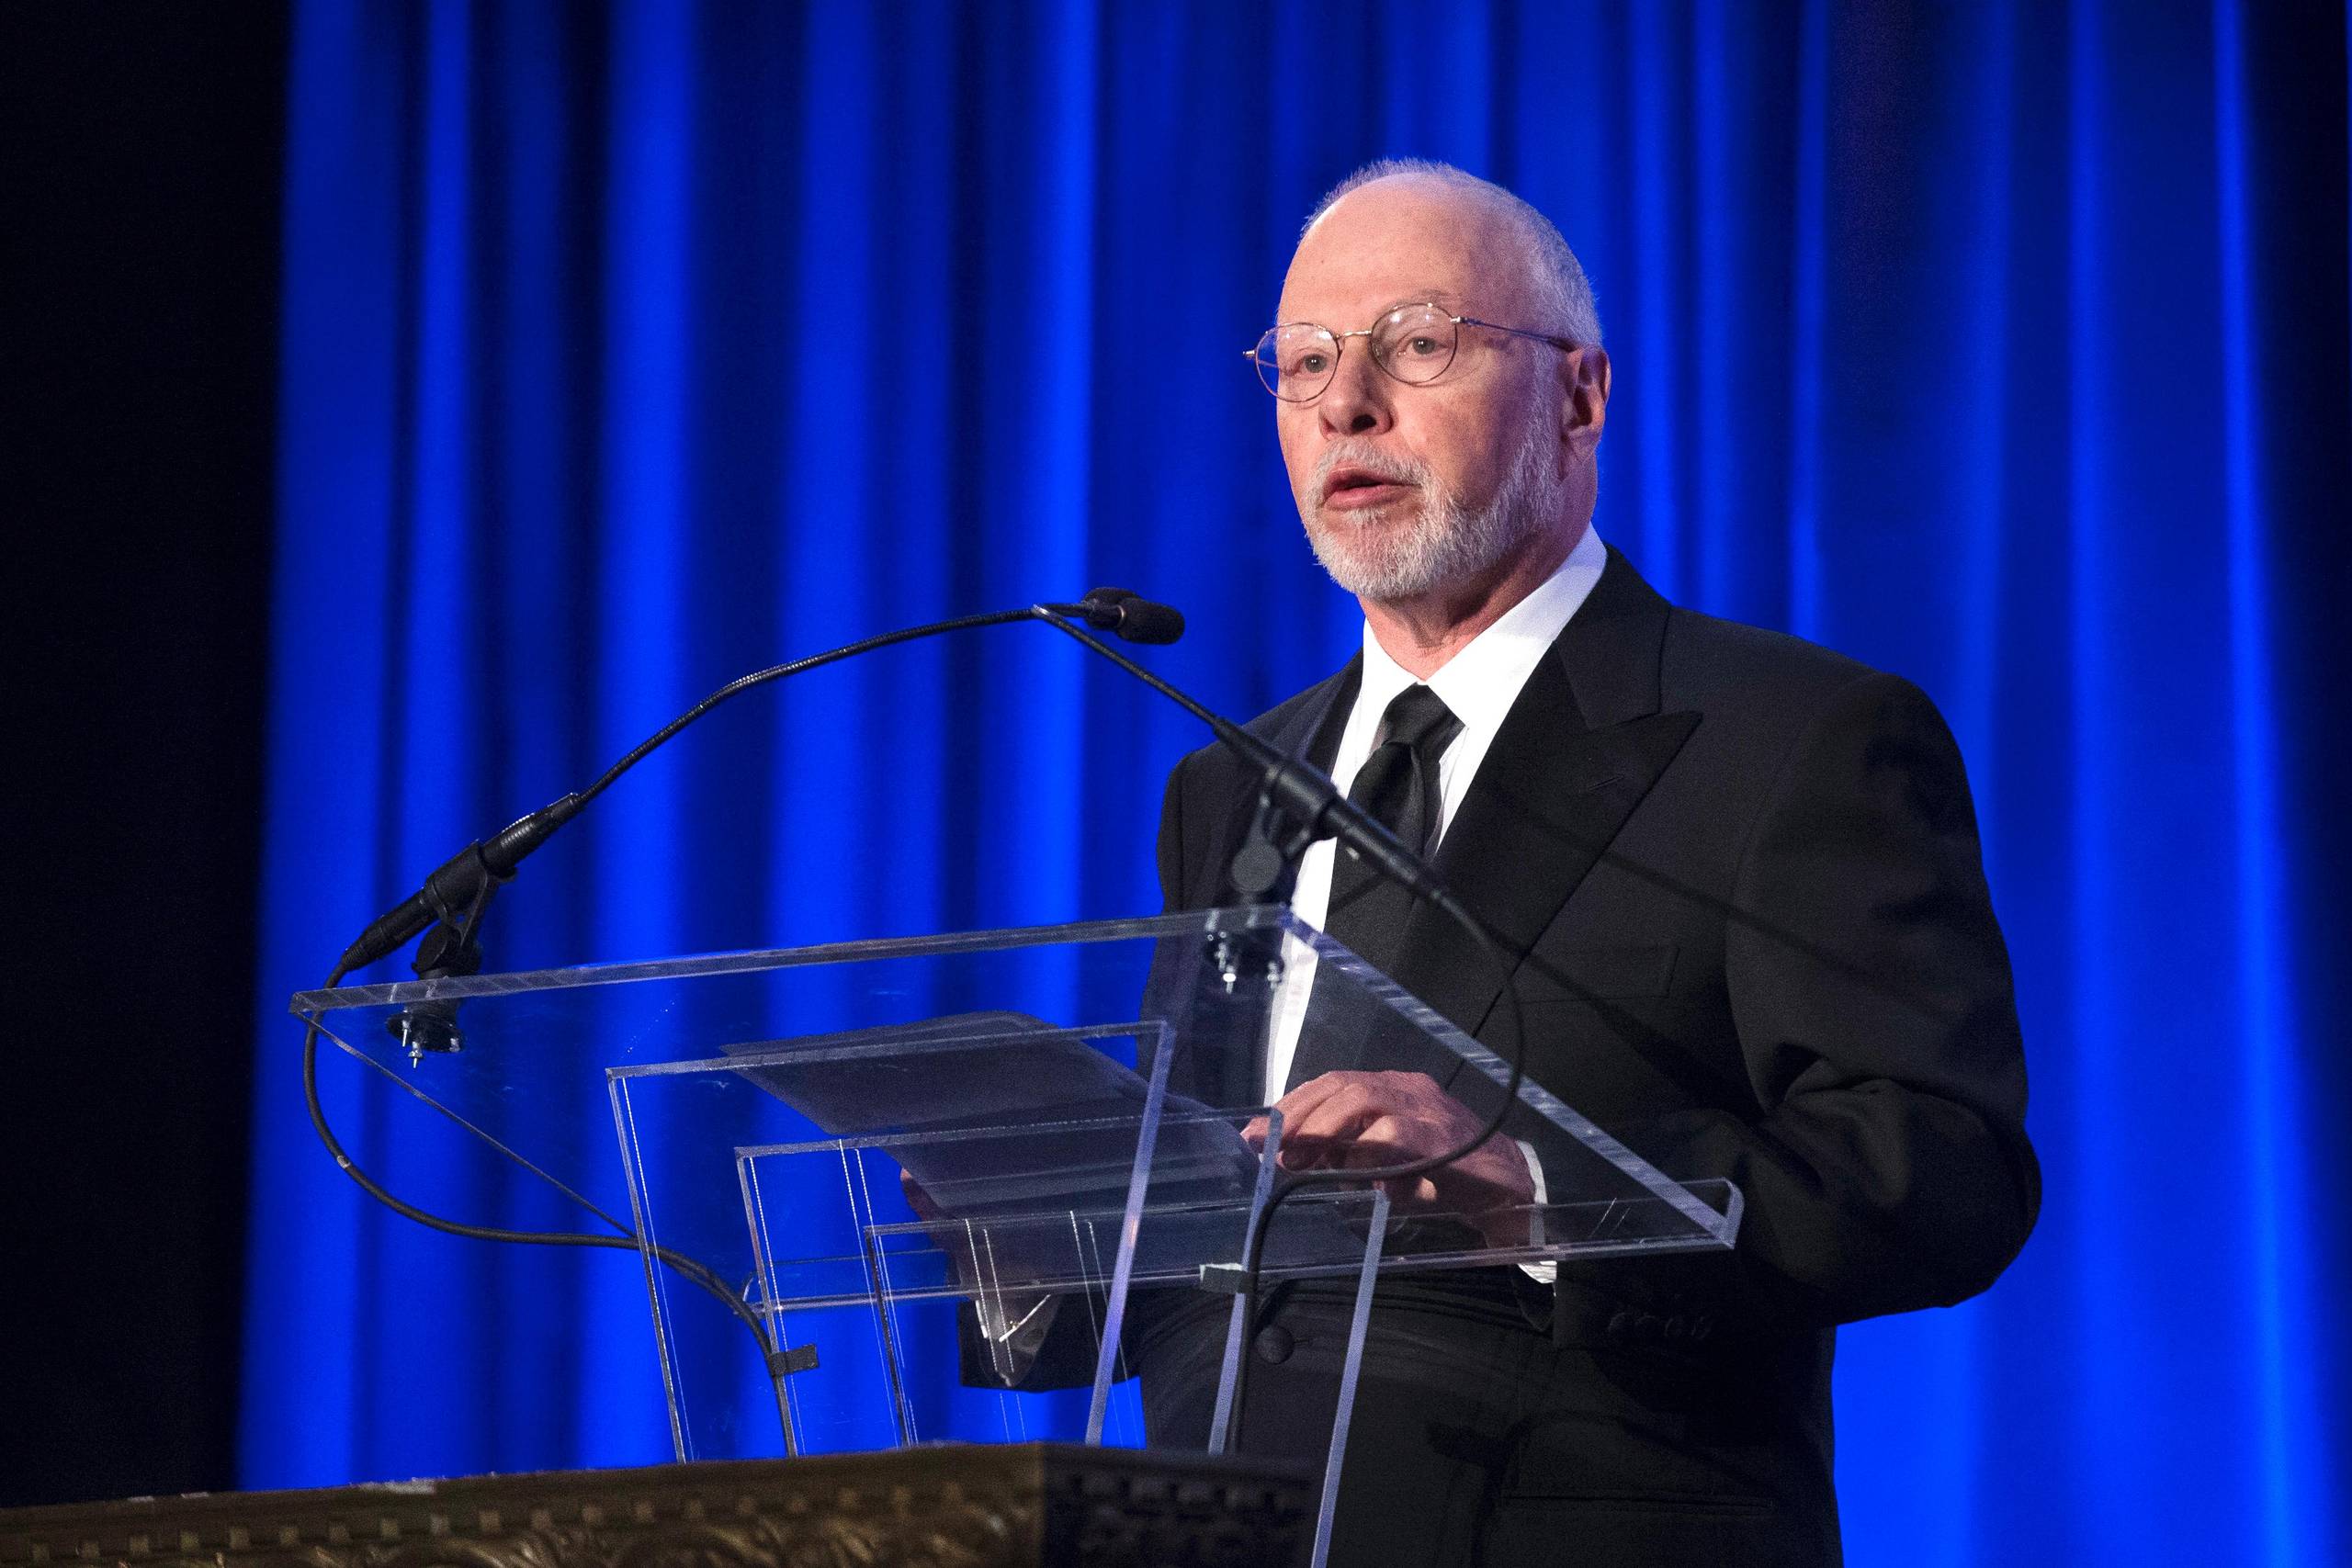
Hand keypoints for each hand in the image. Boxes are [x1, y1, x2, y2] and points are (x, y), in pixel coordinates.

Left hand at [1239, 1070, 1535, 1236]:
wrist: (1507, 1192)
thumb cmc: (1443, 1176)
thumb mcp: (1385, 1162)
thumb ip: (1345, 1153)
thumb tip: (1293, 1156)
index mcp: (1395, 1089)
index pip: (1334, 1084)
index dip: (1293, 1105)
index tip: (1258, 1131)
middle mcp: (1409, 1090)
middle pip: (1342, 1085)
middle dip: (1298, 1114)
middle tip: (1267, 1145)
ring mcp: (1427, 1111)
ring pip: (1364, 1099)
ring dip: (1322, 1127)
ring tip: (1296, 1156)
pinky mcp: (1441, 1141)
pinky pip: (1394, 1137)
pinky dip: (1364, 1154)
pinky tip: (1348, 1174)